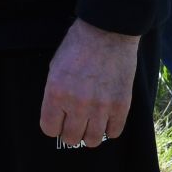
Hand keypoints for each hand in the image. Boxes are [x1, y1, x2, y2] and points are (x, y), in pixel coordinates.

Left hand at [39, 19, 138, 147]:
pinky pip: (114, 132)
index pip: (49, 129)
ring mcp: (100, 107)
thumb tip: (57, 115)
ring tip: (92, 122)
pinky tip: (107, 117)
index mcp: (56, 93)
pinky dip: (110, 128)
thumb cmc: (78, 45)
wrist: (109, 31)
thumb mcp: (55, 67)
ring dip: (90, 133)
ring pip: (93, 140)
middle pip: (70, 138)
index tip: (59, 121)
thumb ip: (55, 93)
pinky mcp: (121, 106)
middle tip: (76, 121)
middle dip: (71, 131)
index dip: (54, 126)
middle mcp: (77, 104)